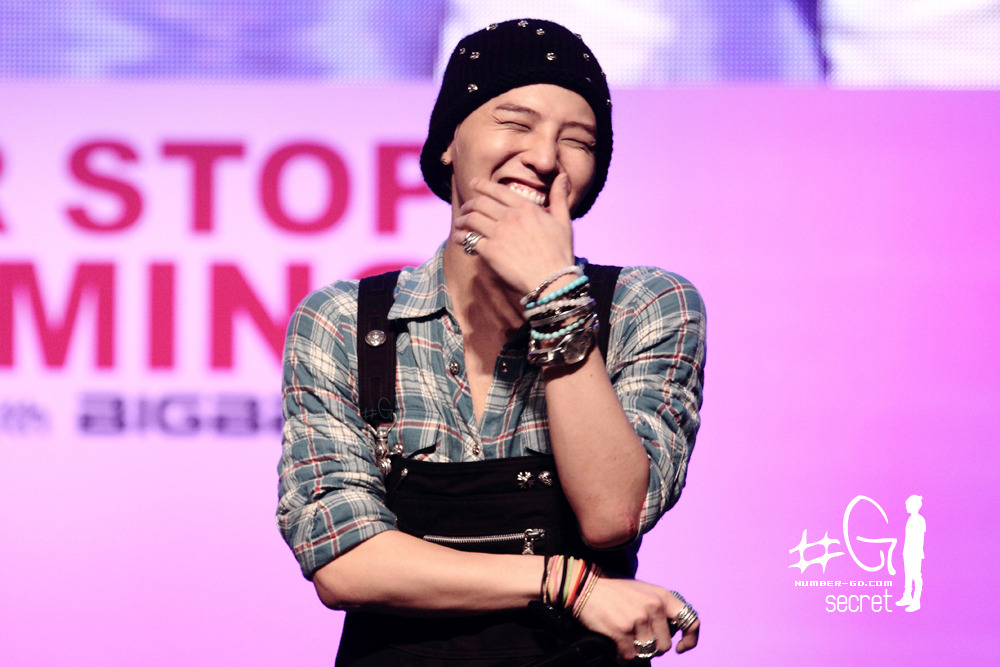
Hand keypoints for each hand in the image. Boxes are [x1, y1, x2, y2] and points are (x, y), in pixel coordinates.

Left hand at [451, 175, 575, 296]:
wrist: (552, 281)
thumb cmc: (560, 253)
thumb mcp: (564, 222)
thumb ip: (560, 198)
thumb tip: (563, 176)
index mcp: (527, 208)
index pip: (498, 191)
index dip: (482, 185)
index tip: (473, 183)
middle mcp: (511, 217)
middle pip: (480, 203)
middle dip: (469, 204)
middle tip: (465, 208)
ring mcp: (499, 233)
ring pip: (471, 219)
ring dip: (462, 220)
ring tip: (459, 223)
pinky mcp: (490, 251)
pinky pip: (469, 239)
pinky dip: (460, 237)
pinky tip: (459, 239)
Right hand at [576, 577, 699, 661]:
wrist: (584, 585)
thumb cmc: (614, 590)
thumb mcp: (644, 591)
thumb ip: (660, 608)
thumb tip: (671, 632)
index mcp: (663, 596)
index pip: (691, 621)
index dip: (690, 640)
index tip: (681, 648)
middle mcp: (654, 607)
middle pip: (665, 645)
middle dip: (652, 647)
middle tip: (637, 639)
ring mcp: (638, 619)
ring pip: (647, 652)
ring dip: (636, 651)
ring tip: (624, 641)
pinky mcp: (622, 630)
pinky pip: (630, 656)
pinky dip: (622, 656)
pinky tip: (616, 648)